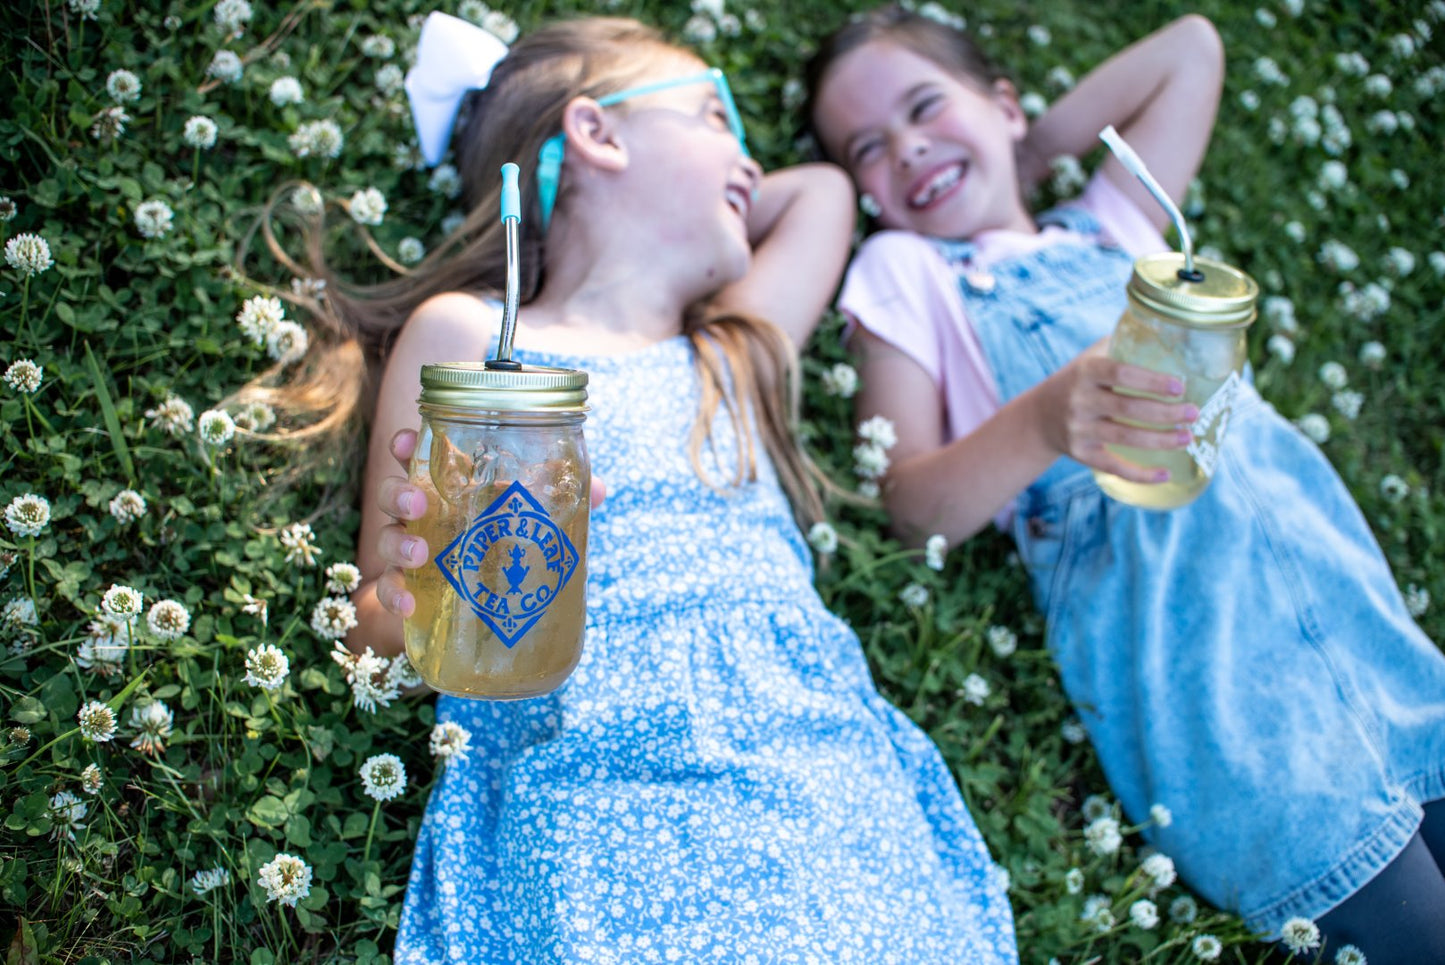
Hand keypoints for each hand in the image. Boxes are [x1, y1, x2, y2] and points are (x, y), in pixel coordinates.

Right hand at [373, 429, 606, 617]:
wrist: (473, 610)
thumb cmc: (499, 546)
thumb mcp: (529, 521)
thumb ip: (559, 501)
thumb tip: (598, 490)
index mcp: (447, 489)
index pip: (419, 457)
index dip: (408, 444)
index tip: (410, 442)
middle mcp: (422, 517)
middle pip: (394, 493)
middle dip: (399, 493)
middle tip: (419, 504)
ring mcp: (410, 554)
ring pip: (386, 539)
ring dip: (397, 543)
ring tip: (419, 553)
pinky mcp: (408, 591)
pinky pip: (389, 592)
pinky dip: (394, 596)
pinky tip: (409, 605)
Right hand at [1042, 341, 1197, 482]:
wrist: (1041, 415)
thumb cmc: (1080, 380)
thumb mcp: (1091, 357)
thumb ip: (1123, 344)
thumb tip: (1170, 331)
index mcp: (1086, 372)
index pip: (1120, 373)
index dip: (1151, 381)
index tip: (1180, 387)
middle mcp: (1080, 401)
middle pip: (1128, 408)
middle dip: (1166, 413)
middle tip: (1194, 413)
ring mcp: (1079, 429)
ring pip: (1126, 437)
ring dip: (1161, 440)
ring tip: (1188, 437)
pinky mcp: (1081, 453)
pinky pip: (1113, 466)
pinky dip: (1140, 474)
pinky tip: (1165, 473)